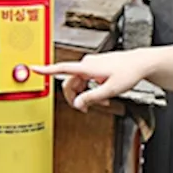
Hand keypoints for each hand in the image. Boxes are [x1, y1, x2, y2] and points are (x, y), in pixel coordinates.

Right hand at [32, 51, 149, 111]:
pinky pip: (87, 81)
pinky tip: (104, 94)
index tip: (33, 68)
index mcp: (87, 67)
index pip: (62, 68)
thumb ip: (92, 97)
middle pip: (71, 84)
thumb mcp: (111, 90)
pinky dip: (92, 89)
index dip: (46, 69)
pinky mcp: (95, 67)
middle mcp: (86, 64)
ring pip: (80, 84)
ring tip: (103, 101)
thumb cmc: (128, 72)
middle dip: (77, 97)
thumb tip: (78, 103)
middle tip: (85, 109)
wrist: (140, 63)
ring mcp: (91, 65)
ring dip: (87, 95)